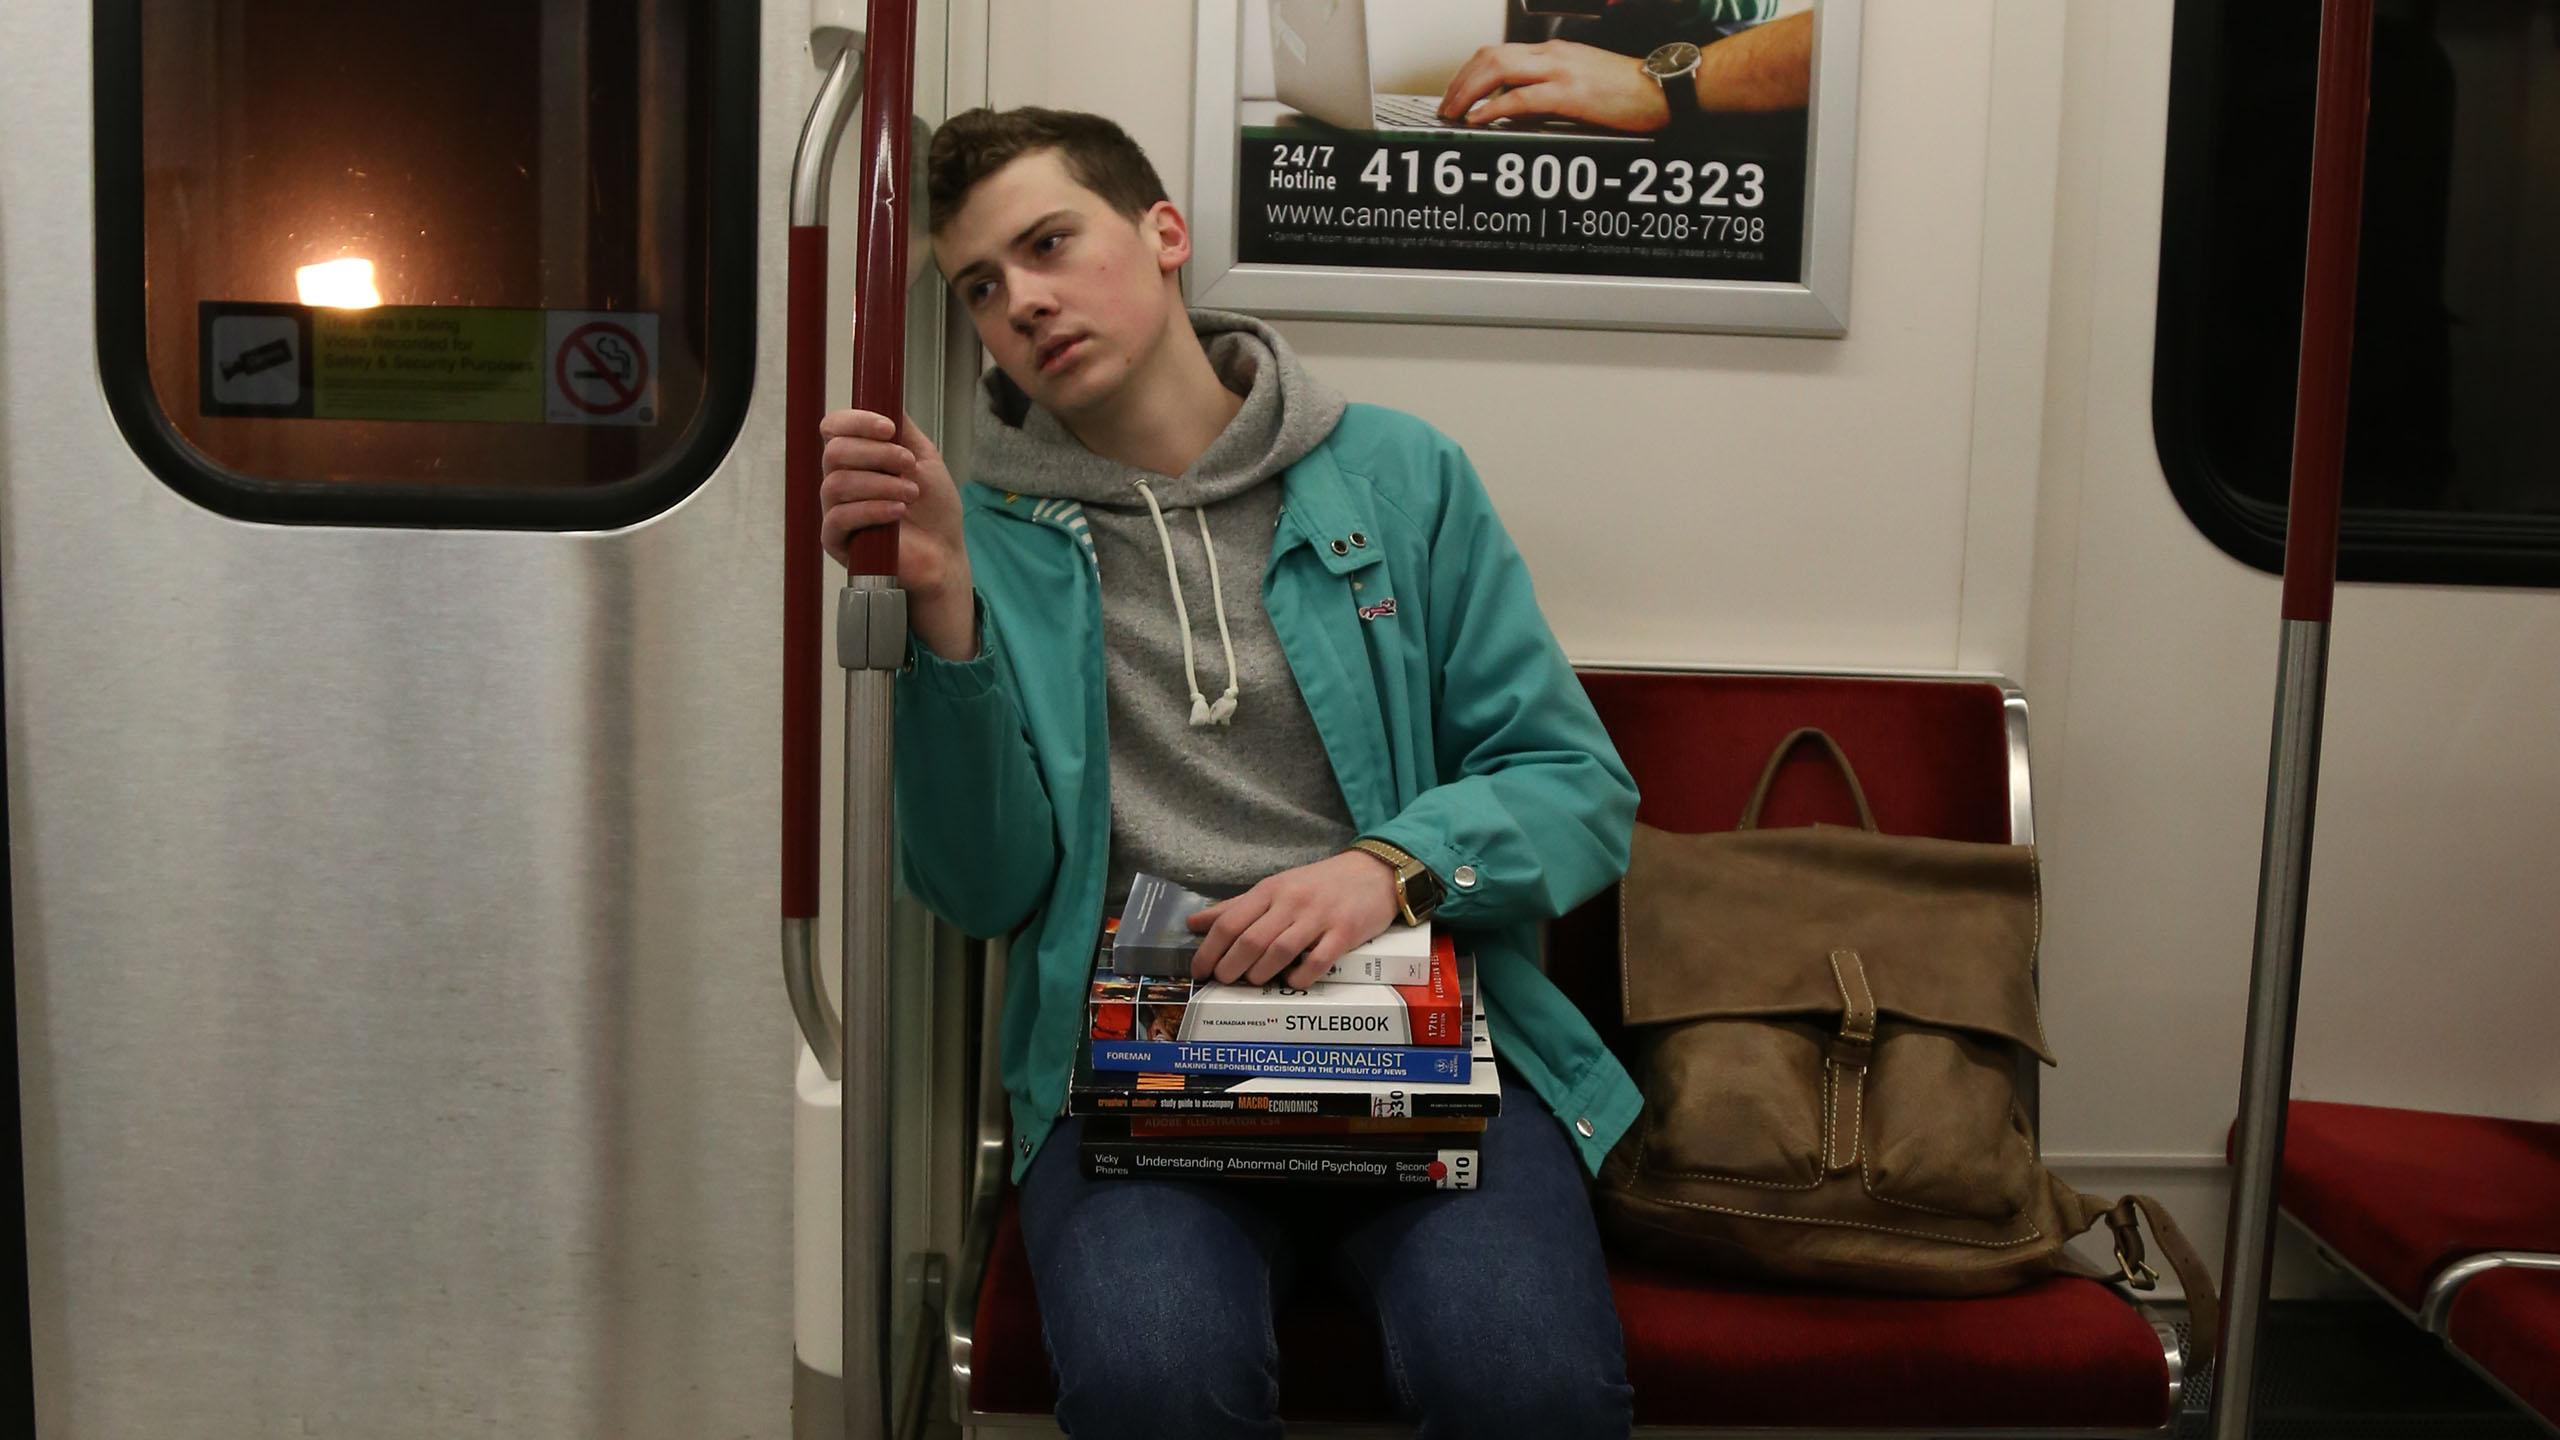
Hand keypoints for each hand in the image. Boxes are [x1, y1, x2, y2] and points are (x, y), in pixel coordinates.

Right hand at [819, 408, 968, 599]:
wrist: (944, 552)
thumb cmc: (933, 508)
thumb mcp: (923, 458)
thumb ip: (902, 430)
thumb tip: (884, 394)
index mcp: (856, 458)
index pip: (834, 428)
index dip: (856, 422)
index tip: (888, 428)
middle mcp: (840, 480)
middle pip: (834, 452)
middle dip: (876, 454)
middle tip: (908, 465)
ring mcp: (835, 510)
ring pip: (837, 483)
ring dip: (880, 483)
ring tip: (911, 492)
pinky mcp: (837, 541)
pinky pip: (839, 518)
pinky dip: (871, 509)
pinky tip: (897, 511)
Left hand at [1187, 852, 1401, 988]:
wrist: (1373, 872)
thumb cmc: (1319, 884)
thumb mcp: (1276, 888)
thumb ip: (1236, 907)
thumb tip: (1194, 924)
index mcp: (1270, 890)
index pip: (1230, 921)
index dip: (1209, 950)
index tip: (1199, 970)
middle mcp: (1292, 901)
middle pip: (1251, 939)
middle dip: (1230, 966)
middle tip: (1223, 981)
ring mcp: (1319, 917)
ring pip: (1280, 951)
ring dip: (1260, 973)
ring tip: (1254, 981)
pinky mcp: (1344, 932)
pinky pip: (1317, 961)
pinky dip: (1300, 976)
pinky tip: (1293, 980)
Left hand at [1438, 40, 1666, 132]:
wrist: (1663, 87)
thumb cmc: (1628, 89)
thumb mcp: (1579, 82)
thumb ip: (1545, 92)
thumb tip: (1513, 108)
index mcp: (1553, 51)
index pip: (1497, 52)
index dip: (1468, 73)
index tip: (1455, 94)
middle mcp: (1552, 55)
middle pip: (1489, 56)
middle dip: (1459, 82)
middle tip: (1445, 106)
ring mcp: (1560, 71)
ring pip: (1497, 70)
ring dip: (1468, 92)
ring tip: (1455, 113)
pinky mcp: (1569, 93)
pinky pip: (1520, 97)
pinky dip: (1493, 108)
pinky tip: (1479, 119)